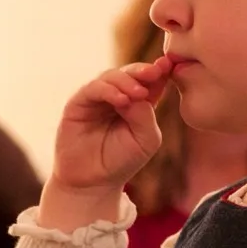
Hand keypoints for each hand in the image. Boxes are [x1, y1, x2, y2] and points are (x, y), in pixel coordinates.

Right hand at [38, 57, 173, 228]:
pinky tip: (121, 101)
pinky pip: (93, 88)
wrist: (94, 182)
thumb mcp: (145, 139)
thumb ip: (145, 114)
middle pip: (131, 73)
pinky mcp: (78, 103)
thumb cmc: (122, 161)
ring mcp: (97, 98)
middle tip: (156, 71)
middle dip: (143, 70)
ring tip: (139, 93)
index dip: (159, 71)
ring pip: (111, 76)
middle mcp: (117, 95)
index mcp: (138, 102)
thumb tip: (138, 92)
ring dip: (127, 81)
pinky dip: (108, 91)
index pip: (150, 81)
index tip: (168, 65)